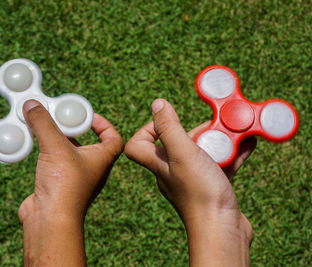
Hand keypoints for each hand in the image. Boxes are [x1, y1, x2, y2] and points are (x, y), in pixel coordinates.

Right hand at [18, 100, 123, 265]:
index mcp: (102, 159)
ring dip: (57, 141)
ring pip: (69, 154)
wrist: (50, 220)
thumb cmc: (64, 186)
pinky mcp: (59, 187)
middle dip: (74, 129)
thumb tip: (33, 104)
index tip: (88, 115)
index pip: (113, 137)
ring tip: (43, 129)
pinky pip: (55, 165)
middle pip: (88, 143)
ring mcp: (76, 179)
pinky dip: (46, 154)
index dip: (104, 124)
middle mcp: (92, 169)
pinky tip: (34, 147)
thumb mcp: (55, 146)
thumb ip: (44, 123)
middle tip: (59, 119)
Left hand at [124, 99, 255, 266]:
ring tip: (236, 133)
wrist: (222, 230)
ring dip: (219, 142)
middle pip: (177, 145)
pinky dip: (231, 154)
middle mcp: (172, 173)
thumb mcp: (183, 153)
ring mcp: (191, 181)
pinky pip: (219, 165)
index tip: (168, 121)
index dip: (147, 130)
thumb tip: (157, 104)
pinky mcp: (210, 189)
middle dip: (198, 132)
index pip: (138, 146)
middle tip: (216, 126)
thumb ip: (169, 128)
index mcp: (159, 164)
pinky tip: (248, 145)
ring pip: (201, 154)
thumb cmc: (200, 193)